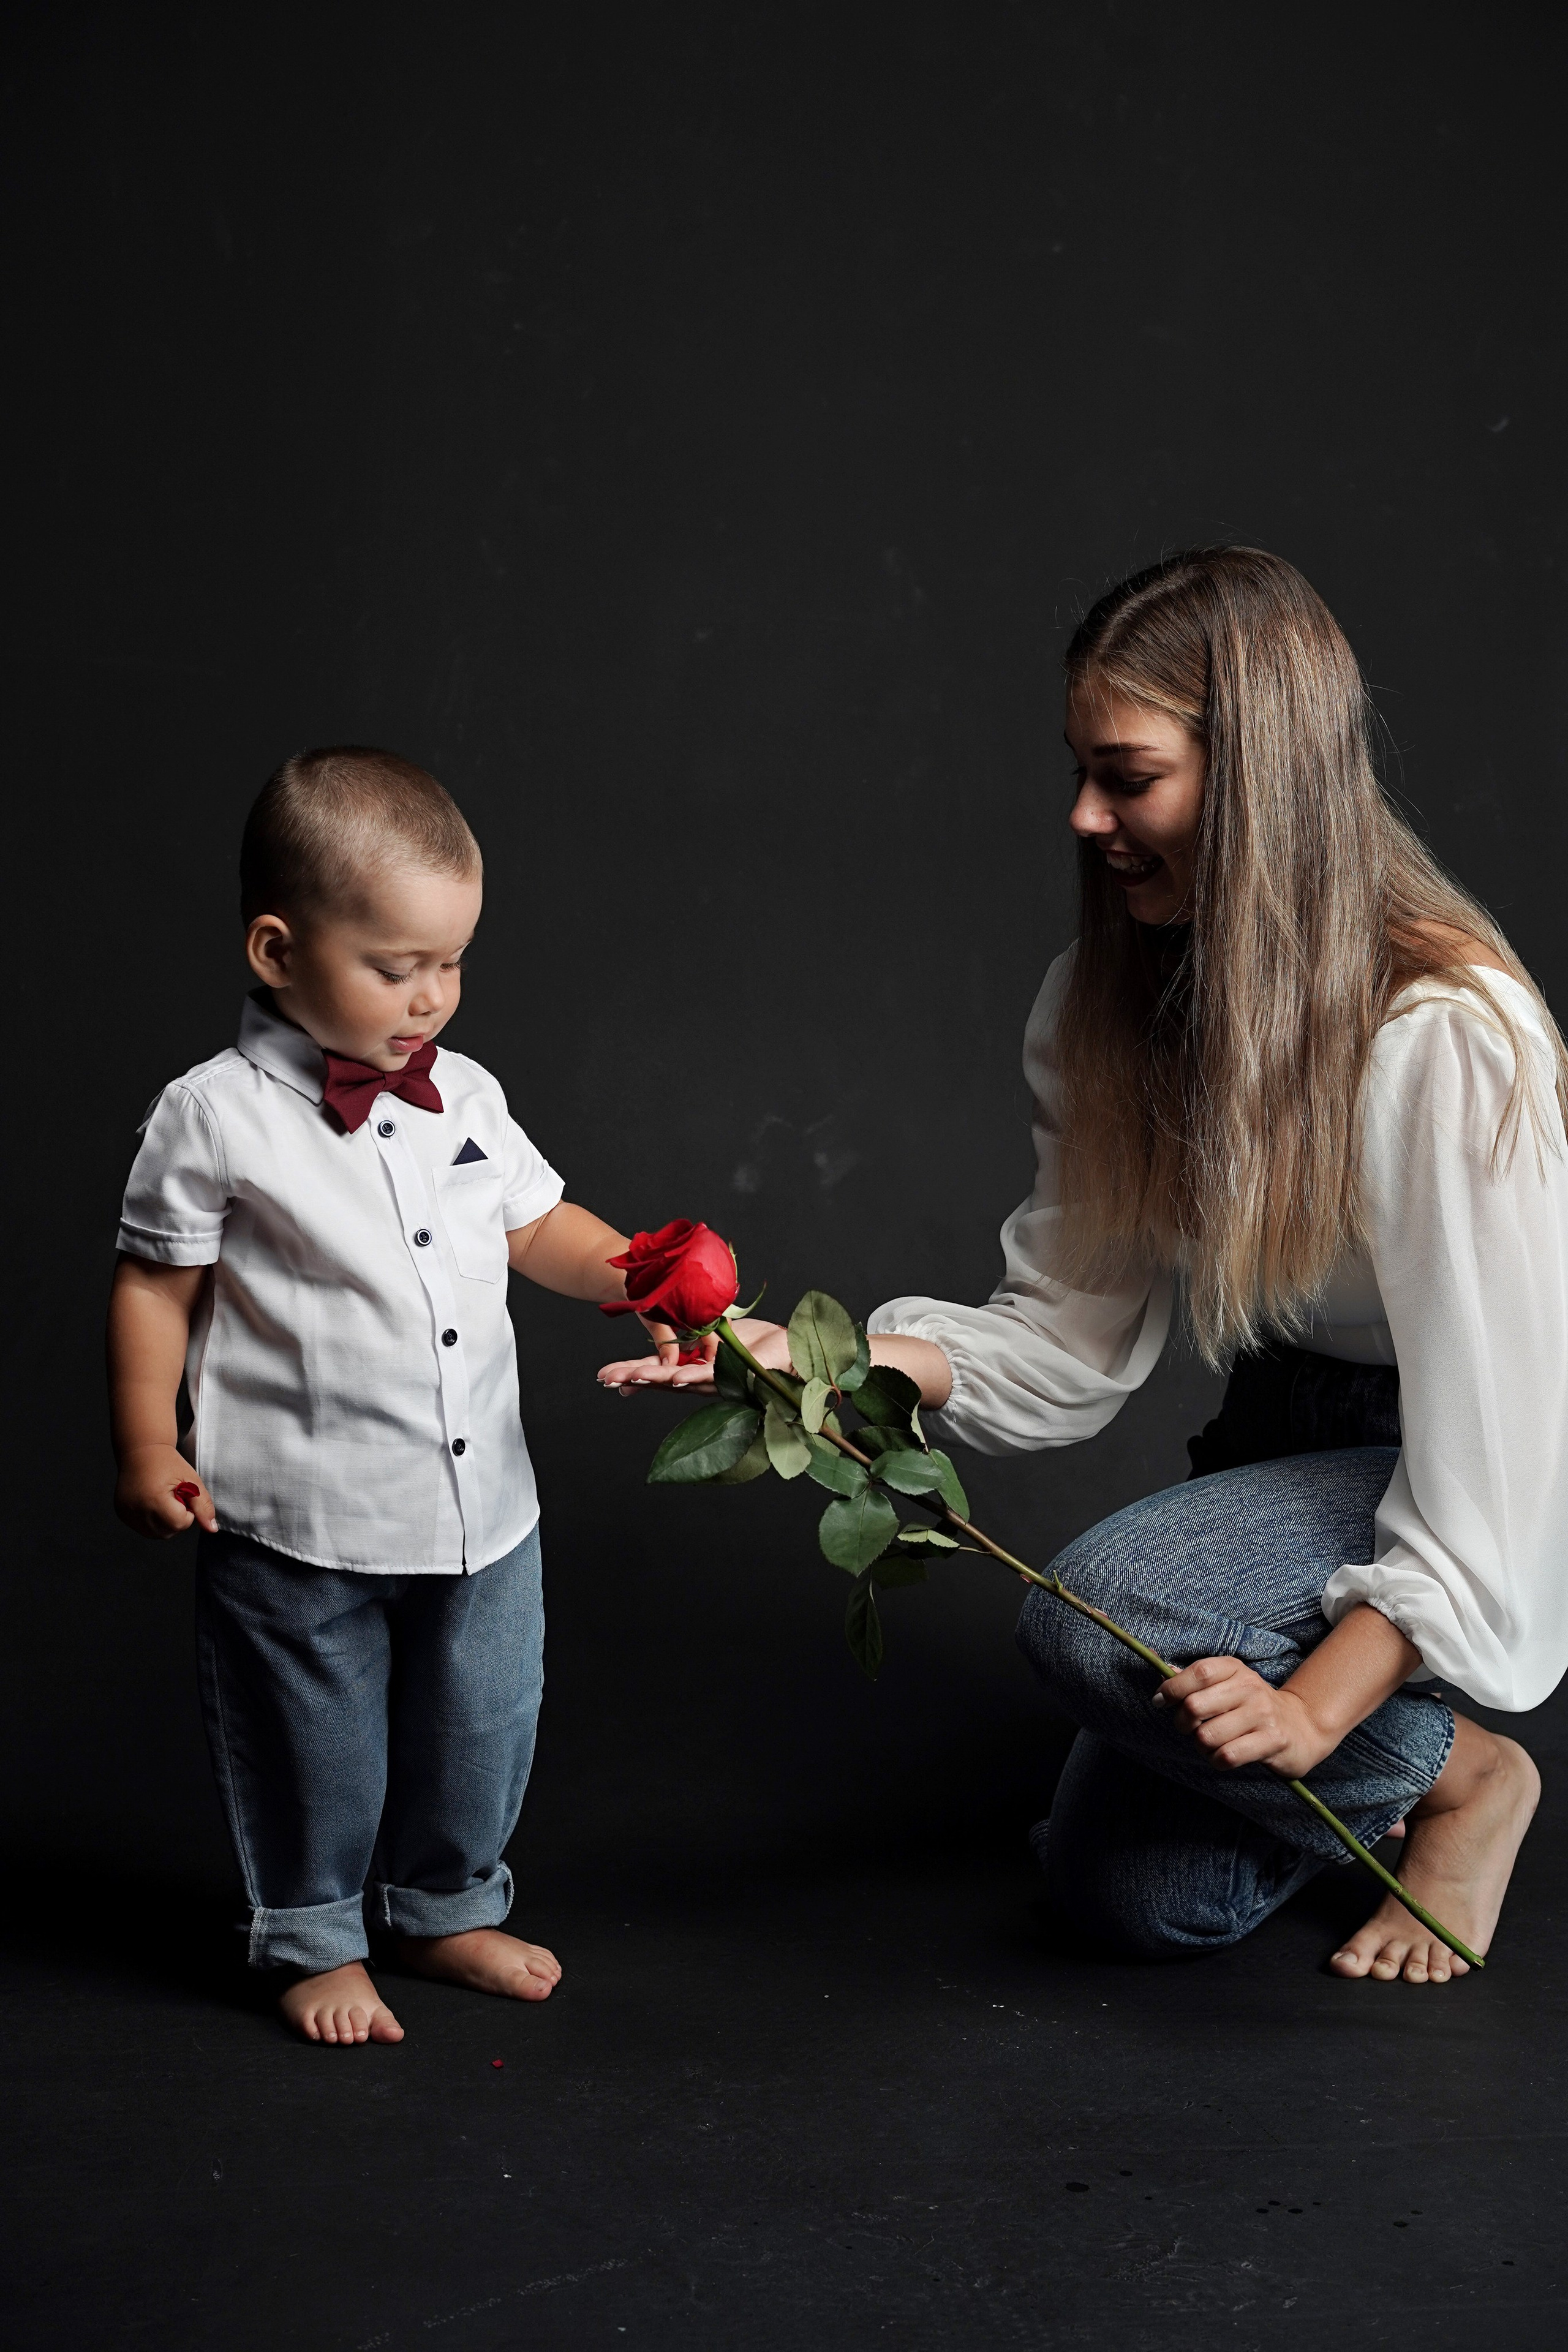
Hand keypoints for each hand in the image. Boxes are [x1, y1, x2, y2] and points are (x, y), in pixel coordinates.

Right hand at [114, 1444, 218, 1538]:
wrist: (141, 1451)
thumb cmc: (168, 1463)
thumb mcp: (192, 1481)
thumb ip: (203, 1506)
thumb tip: (212, 1529)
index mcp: (155, 1500)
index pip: (180, 1524)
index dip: (187, 1511)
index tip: (183, 1496)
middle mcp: (137, 1510)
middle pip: (168, 1532)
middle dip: (176, 1518)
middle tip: (173, 1497)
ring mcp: (126, 1513)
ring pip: (155, 1533)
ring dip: (164, 1522)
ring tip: (162, 1500)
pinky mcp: (121, 1513)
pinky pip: (143, 1528)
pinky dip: (151, 1520)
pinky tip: (151, 1503)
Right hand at [599, 1318, 790, 1396]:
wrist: (783, 1346)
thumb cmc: (748, 1341)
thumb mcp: (708, 1331)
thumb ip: (686, 1336)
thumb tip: (660, 1343)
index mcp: (689, 1365)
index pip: (653, 1369)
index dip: (629, 1372)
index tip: (603, 1376)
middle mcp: (698, 1377)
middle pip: (659, 1377)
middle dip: (632, 1376)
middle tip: (606, 1379)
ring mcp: (715, 1378)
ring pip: (680, 1378)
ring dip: (656, 1378)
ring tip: (633, 1378)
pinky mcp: (735, 1374)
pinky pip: (712, 1375)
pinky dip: (694, 1375)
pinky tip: (678, 1378)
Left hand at [1154, 1655, 1333, 1778]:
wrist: (1301, 1726)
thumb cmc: (1251, 1706)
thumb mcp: (1226, 1684)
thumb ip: (1193, 1678)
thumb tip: (1159, 1666)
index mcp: (1235, 1669)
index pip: (1198, 1672)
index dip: (1172, 1688)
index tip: (1161, 1701)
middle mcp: (1250, 1688)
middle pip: (1195, 1706)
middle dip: (1182, 1723)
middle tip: (1189, 1728)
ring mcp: (1263, 1714)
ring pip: (1207, 1736)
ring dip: (1201, 1746)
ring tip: (1210, 1743)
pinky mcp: (1272, 1741)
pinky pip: (1227, 1756)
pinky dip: (1217, 1760)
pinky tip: (1223, 1755)